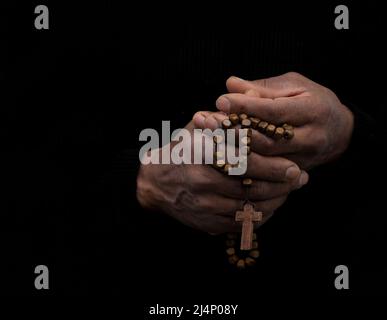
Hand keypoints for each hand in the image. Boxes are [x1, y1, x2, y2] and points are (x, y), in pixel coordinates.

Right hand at [137, 120, 307, 233]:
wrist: (155, 183)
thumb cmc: (181, 152)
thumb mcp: (196, 129)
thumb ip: (223, 120)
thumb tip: (251, 102)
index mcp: (202, 155)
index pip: (246, 162)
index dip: (274, 166)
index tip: (294, 165)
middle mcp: (202, 183)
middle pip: (252, 187)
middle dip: (281, 185)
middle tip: (299, 178)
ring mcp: (205, 206)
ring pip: (250, 208)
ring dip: (275, 201)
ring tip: (289, 191)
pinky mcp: (207, 224)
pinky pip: (241, 224)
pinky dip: (260, 216)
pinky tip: (270, 206)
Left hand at [215, 72, 353, 168]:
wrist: (340, 132)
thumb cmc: (314, 101)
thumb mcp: (295, 86)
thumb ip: (263, 87)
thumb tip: (230, 84)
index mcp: (314, 111)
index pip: (274, 111)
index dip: (246, 106)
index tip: (220, 101)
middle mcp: (310, 139)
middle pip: (266, 140)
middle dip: (233, 129)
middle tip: (206, 120)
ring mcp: (303, 160)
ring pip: (263, 159)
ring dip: (232, 148)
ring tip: (208, 135)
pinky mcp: (294, 174)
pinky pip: (264, 173)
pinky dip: (240, 163)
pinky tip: (219, 153)